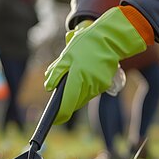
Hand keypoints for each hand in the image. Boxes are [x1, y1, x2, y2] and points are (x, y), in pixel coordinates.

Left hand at [44, 6, 152, 123]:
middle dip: (66, 100)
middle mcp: (89, 86)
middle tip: (59, 89)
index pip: (66, 105)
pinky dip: (84, 87)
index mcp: (77, 79)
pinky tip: (83, 75)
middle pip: (74, 102)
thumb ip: (56, 72)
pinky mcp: (104, 84)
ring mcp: (98, 86)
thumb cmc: (85, 45)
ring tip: (72, 77)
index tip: (53, 119)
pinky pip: (90, 91)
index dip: (59, 115)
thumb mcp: (66, 56)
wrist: (109, 39)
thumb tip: (49, 87)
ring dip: (75, 93)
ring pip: (82, 97)